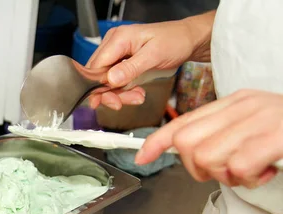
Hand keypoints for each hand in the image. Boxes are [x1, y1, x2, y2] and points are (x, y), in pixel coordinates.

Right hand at [86, 12, 214, 109]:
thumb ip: (131, 68)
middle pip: (98, 75)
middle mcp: (113, 44)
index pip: (96, 66)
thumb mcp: (154, 55)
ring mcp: (117, 53)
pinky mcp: (122, 62)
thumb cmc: (175, 41)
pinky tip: (137, 93)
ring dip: (119, 94)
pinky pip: (116, 81)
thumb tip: (110, 79)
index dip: (97, 86)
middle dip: (109, 92)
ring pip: (106, 81)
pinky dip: (124, 91)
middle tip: (120, 104)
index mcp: (118, 38)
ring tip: (137, 97)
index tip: (106, 101)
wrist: (187, 40)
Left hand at [135, 89, 282, 187]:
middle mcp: (244, 107)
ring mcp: (260, 120)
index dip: (157, 141)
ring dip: (226, 175)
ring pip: (208, 158)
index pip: (183, 121)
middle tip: (225, 171)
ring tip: (251, 170)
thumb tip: (187, 152)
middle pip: (188, 145)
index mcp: (235, 102)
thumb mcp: (252, 124)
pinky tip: (265, 171)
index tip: (141, 157)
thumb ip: (221, 133)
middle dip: (198, 168)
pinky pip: (237, 167)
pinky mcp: (275, 137)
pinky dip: (248, 179)